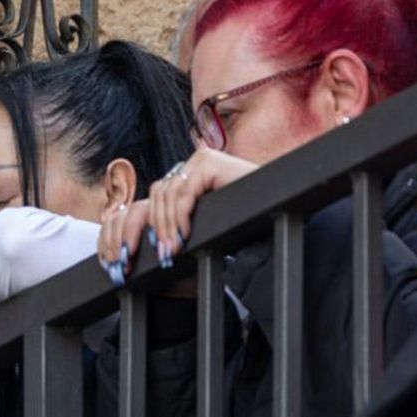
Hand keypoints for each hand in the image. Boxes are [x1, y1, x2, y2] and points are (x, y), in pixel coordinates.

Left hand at [99, 147, 257, 281]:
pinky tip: (184, 237)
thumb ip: (180, 222)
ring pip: (167, 195)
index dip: (143, 225)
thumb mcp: (204, 222)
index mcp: (187, 177)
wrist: (278, 204)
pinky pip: (185, 192)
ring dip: (167, 227)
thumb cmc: (244, 218)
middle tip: (159, 256)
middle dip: (153, 228)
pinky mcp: (209, 162)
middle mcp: (191, 165)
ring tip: (171, 252)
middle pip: (156, 196)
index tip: (138, 253)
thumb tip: (146, 242)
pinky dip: (181, 217)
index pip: (155, 198)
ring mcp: (200, 160)